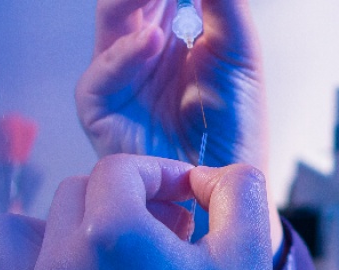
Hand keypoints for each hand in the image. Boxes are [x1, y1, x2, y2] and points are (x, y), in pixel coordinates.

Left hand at [0, 154, 285, 269]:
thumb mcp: (251, 254)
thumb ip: (232, 186)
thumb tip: (201, 176)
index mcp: (113, 236)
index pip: (120, 170)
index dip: (160, 176)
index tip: (186, 203)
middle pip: (70, 196)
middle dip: (118, 204)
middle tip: (160, 240)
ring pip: (10, 237)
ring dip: (51, 235)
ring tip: (95, 260)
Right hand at [77, 0, 265, 168]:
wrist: (229, 183)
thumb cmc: (235, 125)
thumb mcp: (239, 52)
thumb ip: (223, 4)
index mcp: (172, 31)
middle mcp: (140, 50)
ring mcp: (118, 77)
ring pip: (110, 22)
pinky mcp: (101, 111)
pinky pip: (99, 75)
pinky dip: (124, 55)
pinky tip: (153, 42)